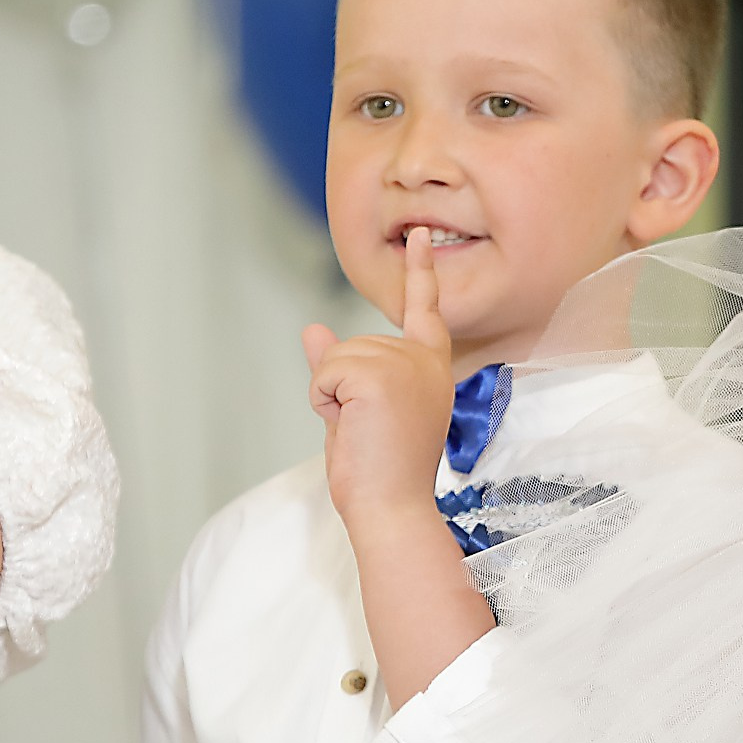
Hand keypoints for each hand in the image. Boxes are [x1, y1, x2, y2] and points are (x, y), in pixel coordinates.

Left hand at [303, 227, 458, 530]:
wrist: (391, 507)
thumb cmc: (380, 471)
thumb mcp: (357, 411)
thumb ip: (342, 369)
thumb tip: (312, 331)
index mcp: (430, 368)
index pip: (424, 310)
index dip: (420, 271)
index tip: (418, 235)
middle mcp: (424, 360)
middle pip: (352, 344)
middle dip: (340, 387)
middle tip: (366, 430)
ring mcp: (405, 364)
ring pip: (335, 357)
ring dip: (332, 396)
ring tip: (362, 431)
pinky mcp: (379, 374)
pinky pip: (326, 371)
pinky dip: (324, 401)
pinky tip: (352, 426)